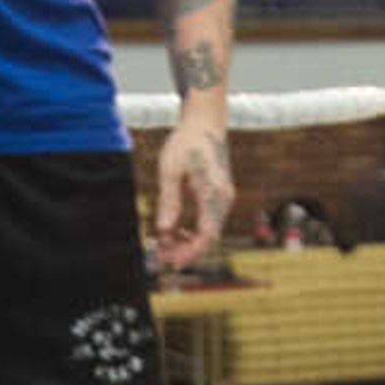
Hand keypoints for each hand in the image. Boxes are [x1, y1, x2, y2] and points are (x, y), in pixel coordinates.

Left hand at [149, 120, 233, 269]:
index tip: (172, 263)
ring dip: (188, 241)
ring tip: (163, 246)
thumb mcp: (170, 170)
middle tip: (161, 258)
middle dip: (185, 250)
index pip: (206, 234)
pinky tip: (174, 232)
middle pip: (208, 236)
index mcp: (214, 193)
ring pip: (208, 230)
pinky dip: (192, 230)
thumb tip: (163, 230)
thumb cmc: (185, 142)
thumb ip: (169, 201)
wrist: (205, 121)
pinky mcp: (219, 194)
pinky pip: (208, 220)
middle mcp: (223, 198)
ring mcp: (223, 197)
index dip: (190, 252)